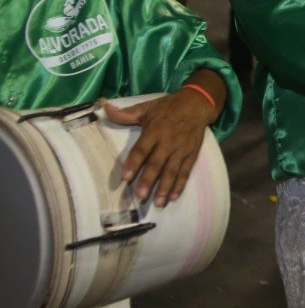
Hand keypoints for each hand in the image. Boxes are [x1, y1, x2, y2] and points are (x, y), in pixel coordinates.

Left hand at [104, 88, 215, 206]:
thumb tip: (104, 108)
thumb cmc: (168, 107)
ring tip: (158, 203)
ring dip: (165, 187)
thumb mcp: (147, 107)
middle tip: (140, 196)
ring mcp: (181, 149)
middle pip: (157, 163)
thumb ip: (125, 113)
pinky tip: (174, 196)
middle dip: (149, 180)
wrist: (197, 104)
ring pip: (172, 171)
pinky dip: (180, 184)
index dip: (134, 163)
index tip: (125, 178)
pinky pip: (185, 171)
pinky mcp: (191, 154)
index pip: (142, 149)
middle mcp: (168, 142)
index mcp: (155, 130)